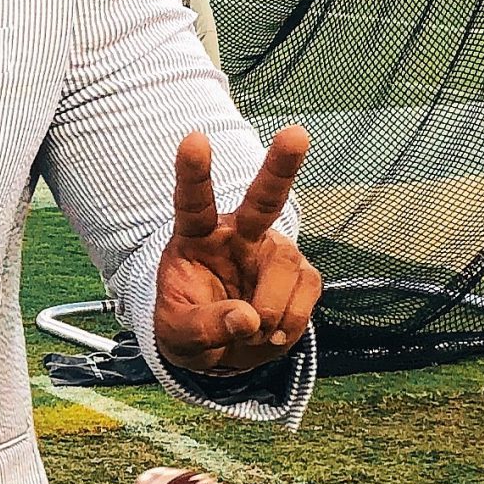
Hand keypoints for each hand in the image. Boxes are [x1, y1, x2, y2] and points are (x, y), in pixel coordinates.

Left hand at [153, 125, 322, 375]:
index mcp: (197, 237)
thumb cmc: (189, 329)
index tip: (193, 139)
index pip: (193, 203)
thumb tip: (248, 320)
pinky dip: (288, 324)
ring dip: (268, 313)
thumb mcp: (179, 336)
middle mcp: (239, 234)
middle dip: (281, 166)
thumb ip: (204, 328)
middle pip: (263, 198)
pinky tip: (270, 333)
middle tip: (296, 133)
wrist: (223, 350)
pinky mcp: (302, 274)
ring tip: (250, 333)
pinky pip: (305, 296)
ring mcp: (273, 252)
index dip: (193, 173)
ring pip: (285, 271)